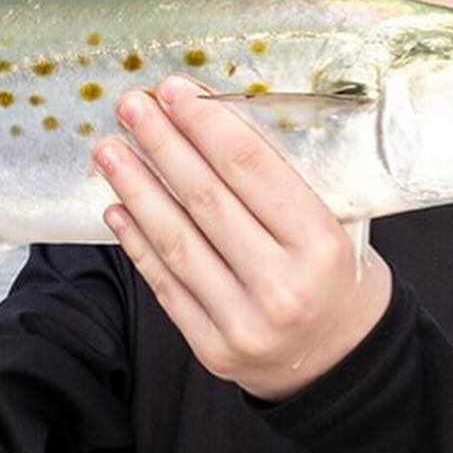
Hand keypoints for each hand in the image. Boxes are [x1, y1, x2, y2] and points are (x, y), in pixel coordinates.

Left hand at [94, 75, 391, 401]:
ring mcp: (243, 322)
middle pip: (206, 199)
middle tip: (130, 106)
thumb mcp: (334, 224)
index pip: (251, 169)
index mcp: (320, 244)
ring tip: (109, 151)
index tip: (173, 90)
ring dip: (136, 189)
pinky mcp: (213, 349)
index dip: (206, 124)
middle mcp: (282, 286)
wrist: (343, 362)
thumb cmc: (335, 276)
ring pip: (176, 241)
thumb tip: (205, 121)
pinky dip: (137, 243)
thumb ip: (279, 185)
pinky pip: (165, 285)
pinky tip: (117, 208)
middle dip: (162, 145)